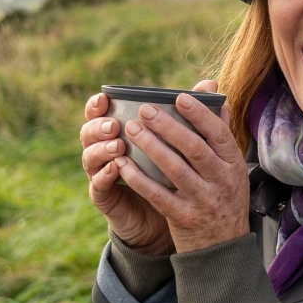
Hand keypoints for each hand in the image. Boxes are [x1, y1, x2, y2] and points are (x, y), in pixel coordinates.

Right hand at [82, 89, 177, 256]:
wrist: (163, 217)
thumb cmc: (171, 174)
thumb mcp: (178, 146)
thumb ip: (190, 115)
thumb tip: (211, 85)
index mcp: (118, 132)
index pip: (99, 113)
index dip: (97, 105)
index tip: (106, 96)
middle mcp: (106, 150)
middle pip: (90, 132)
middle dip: (99, 125)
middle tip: (115, 123)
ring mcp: (102, 174)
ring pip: (91, 157)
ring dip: (102, 149)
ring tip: (118, 144)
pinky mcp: (104, 197)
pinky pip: (99, 185)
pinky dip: (106, 175)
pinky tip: (117, 167)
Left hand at [111, 80, 250, 253]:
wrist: (223, 249)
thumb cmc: (224, 201)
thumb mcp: (232, 171)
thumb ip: (222, 137)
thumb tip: (219, 100)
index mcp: (233, 166)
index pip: (218, 134)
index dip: (199, 114)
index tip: (179, 97)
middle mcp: (221, 182)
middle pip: (194, 148)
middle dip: (168, 126)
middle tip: (144, 110)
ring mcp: (203, 201)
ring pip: (175, 169)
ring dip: (151, 147)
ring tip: (131, 130)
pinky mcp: (183, 218)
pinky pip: (158, 195)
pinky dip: (139, 179)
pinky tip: (123, 164)